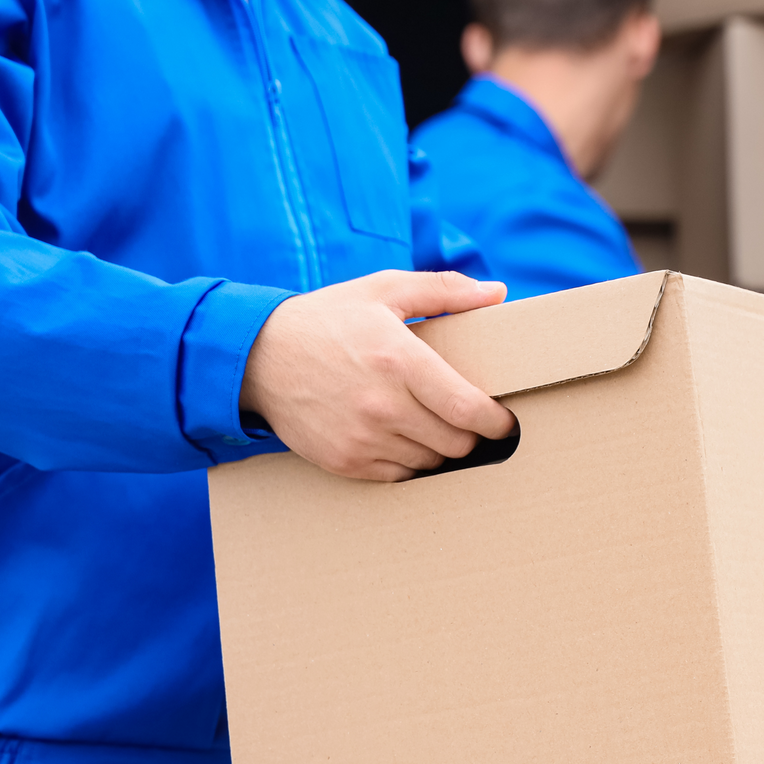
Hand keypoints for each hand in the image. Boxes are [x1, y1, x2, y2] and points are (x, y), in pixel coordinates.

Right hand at [241, 270, 515, 481]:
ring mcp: (362, 438)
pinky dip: (410, 461)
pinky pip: (399, 475)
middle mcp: (383, 405)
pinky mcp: (344, 461)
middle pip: (456, 442)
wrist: (258, 356)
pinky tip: (404, 438)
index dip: (497, 421)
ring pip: (430, 462)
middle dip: (472, 434)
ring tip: (436, 426)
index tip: (505, 419)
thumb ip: (445, 290)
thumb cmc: (329, 319)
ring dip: (441, 448)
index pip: (468, 409)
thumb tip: (497, 293)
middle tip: (470, 420)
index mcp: (400, 361)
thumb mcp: (384, 289)